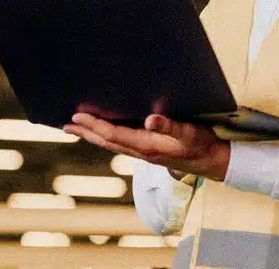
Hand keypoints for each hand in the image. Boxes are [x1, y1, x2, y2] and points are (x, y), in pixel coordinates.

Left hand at [63, 113, 230, 181]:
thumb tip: (149, 120)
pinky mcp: (148, 150)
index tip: (76, 116)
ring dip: (92, 136)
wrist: (212, 161)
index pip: (113, 135)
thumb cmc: (201, 144)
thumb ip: (169, 126)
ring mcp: (143, 152)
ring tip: (76, 128)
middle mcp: (140, 151)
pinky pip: (120, 143)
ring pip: (111, 144)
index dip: (94, 126)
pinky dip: (106, 137)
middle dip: (85, 132)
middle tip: (65, 124)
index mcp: (146, 146)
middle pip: (106, 142)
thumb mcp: (188, 133)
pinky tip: (104, 131)